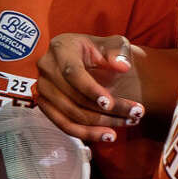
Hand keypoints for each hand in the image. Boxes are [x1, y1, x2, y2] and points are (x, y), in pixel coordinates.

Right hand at [32, 33, 146, 143]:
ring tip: (127, 123)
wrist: (83, 58)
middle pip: (73, 97)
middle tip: (135, 114)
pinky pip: (64, 125)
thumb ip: (119, 51)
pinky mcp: (45, 105)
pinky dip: (86, 133)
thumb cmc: (99, 50)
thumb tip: (122, 66)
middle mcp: (47, 68)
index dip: (90, 90)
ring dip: (100, 124)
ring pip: (70, 114)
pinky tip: (107, 135)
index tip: (109, 103)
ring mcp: (43, 88)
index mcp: (61, 49)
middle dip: (105, 111)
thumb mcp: (112, 43)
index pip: (72, 73)